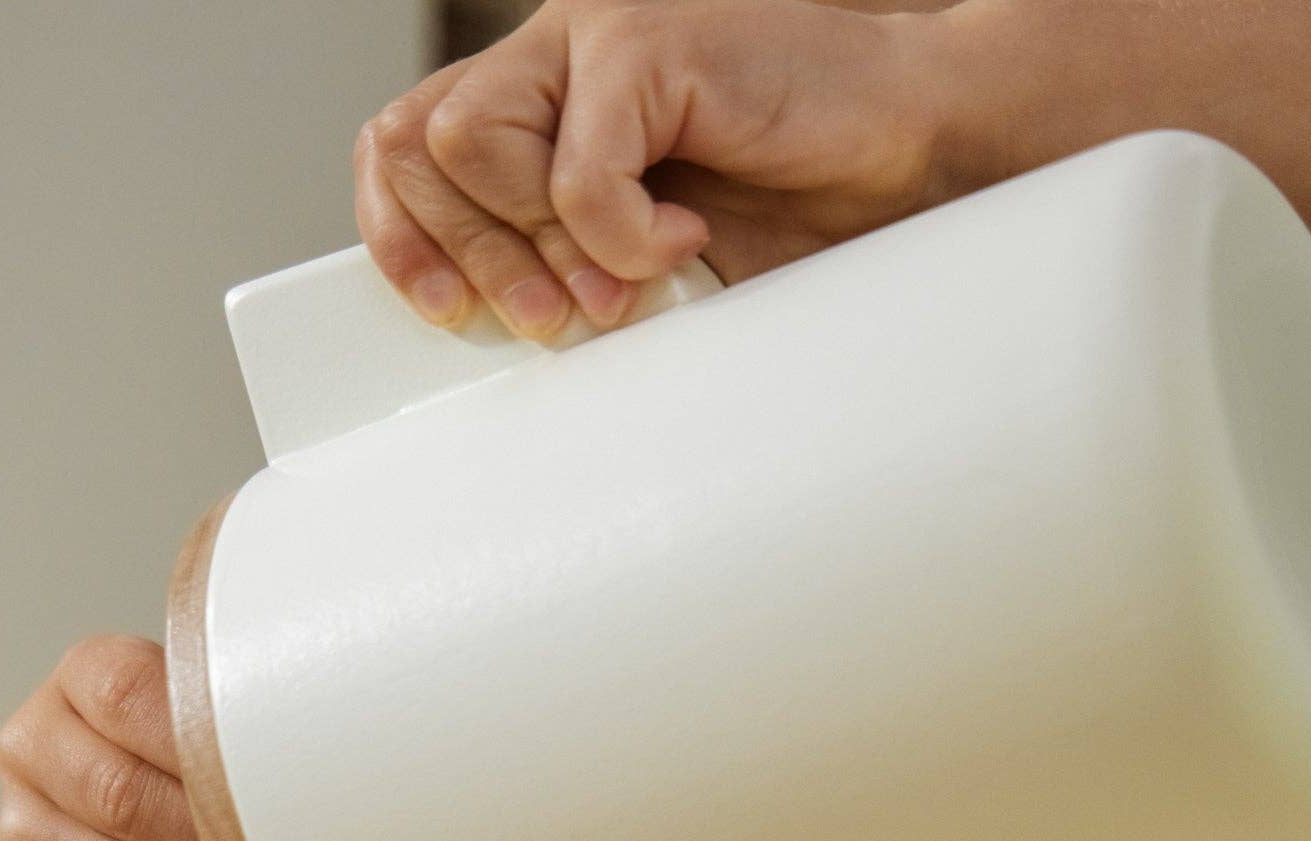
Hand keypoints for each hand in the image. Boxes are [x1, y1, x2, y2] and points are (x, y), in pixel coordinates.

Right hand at [0, 636, 338, 840]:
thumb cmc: (218, 767)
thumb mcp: (228, 723)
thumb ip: (248, 723)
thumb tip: (325, 755)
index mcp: (79, 682)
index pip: (130, 698)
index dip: (204, 741)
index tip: (278, 774)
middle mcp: (34, 753)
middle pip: (122, 796)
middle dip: (216, 834)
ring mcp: (30, 840)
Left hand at [356, 0, 950, 336]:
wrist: (908, 152)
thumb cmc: (790, 210)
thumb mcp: (644, 264)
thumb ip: (565, 269)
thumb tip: (487, 338)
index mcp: (539, 100)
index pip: (403, 145)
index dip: (402, 233)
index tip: (443, 315)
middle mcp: (553, 54)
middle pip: (421, 148)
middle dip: (475, 259)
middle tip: (550, 322)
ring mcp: (594, 33)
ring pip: (472, 144)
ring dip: (538, 245)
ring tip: (619, 287)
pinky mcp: (644, 40)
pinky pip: (575, 167)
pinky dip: (620, 236)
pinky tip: (686, 240)